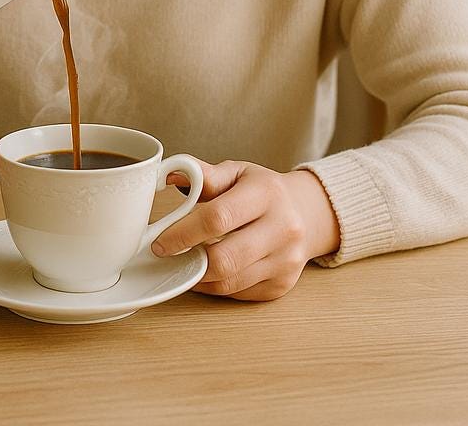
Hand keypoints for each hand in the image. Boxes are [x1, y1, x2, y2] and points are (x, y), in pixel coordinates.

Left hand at [153, 160, 340, 300]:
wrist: (307, 213)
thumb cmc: (263, 191)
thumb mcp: (237, 173)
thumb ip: (204, 175)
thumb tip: (170, 174)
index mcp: (266, 194)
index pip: (218, 218)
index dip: (183, 232)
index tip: (160, 241)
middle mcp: (283, 229)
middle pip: (225, 258)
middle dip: (188, 260)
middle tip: (168, 255)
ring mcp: (285, 261)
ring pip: (229, 281)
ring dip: (199, 276)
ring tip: (184, 262)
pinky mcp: (282, 284)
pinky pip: (238, 293)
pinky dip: (216, 286)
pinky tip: (206, 271)